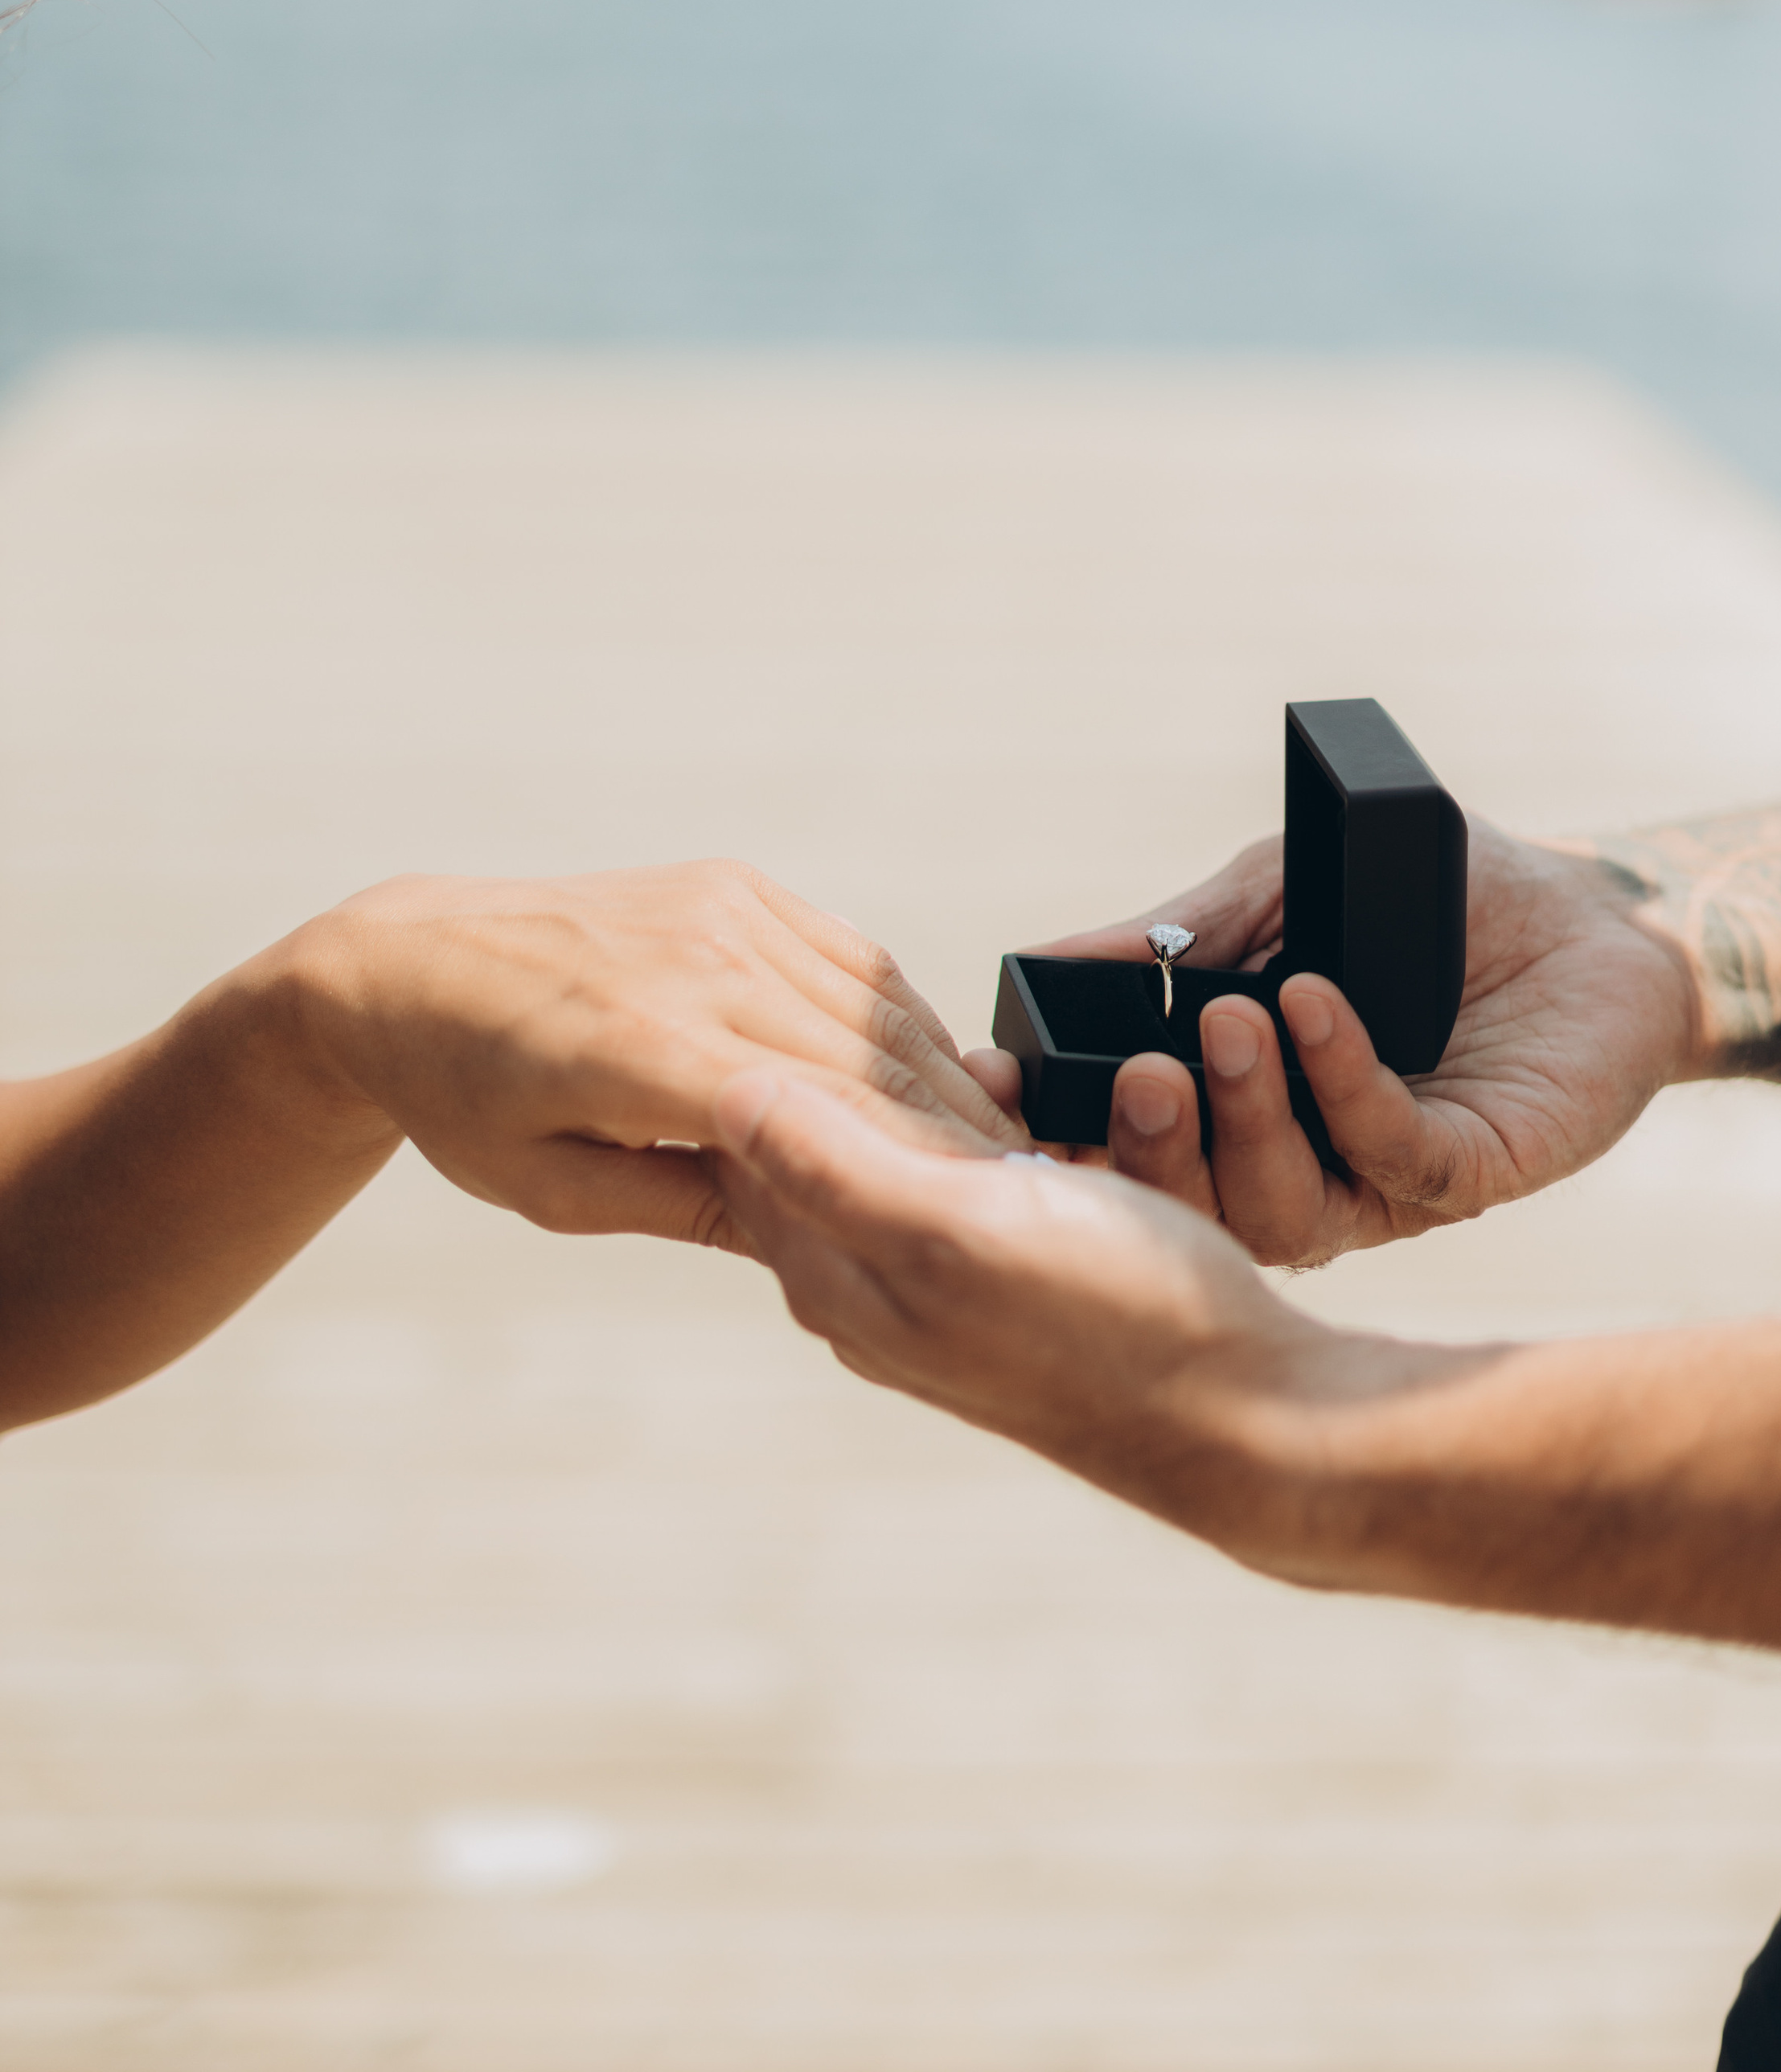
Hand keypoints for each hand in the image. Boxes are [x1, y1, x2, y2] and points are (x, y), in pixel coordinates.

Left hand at [274, 858, 1022, 1251]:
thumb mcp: (555, 1189)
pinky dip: (895, 1012)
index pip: (821, 1118)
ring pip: (871, 1000)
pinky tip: (931, 1067)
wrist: (409, 964)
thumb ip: (686, 1208)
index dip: (913, 1170)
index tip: (982, 1222)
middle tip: (1030, 1193)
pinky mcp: (732, 884)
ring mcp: (720, 909)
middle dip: (952, 1127)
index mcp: (645, 1049)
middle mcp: (697, 961)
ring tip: (999, 1140)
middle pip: (865, 1058)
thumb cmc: (470, 1101)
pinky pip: (842, 954)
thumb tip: (812, 1236)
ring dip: (939, 1069)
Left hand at [713, 1067, 1410, 1578]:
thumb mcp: (961, 1229)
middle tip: (917, 1016)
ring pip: (899, 1154)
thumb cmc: (1111, 1316)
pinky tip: (1029, 1105)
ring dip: (939, 1094)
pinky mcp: (1006, 1285)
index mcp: (832, 1277)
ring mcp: (937, 1296)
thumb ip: (836, 1166)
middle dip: (860, 1067)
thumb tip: (722, 1093)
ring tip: (1000, 1069)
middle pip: (820, 1144)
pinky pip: (966, 1180)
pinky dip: (989, 1129)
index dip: (774, 1051)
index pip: (745, 1143)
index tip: (817, 986)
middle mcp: (866, 1296)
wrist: (1245, 1414)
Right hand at [980, 823, 1694, 1265]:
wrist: (1591, 912)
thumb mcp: (1279, 896)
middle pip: (1194, 1209)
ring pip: (1282, 1210)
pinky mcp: (1470, 1174)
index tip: (1000, 1087)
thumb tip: (1048, 962)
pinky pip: (1389, 1158)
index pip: (1131, 1155)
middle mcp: (1298, 1166)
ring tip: (1235, 1023)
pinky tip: (1320, 1006)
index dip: (1060, 1139)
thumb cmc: (1428, 902)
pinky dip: (1342, 1083)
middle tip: (1144, 1073)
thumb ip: (1177, 939)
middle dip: (1155, 1149)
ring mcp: (1380, 1182)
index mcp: (1238, 1113)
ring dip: (1246, 1120)